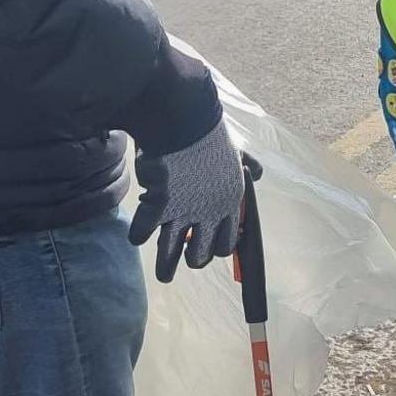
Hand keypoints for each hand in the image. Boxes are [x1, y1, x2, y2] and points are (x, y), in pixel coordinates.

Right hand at [126, 122, 253, 281]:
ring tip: (165, 276)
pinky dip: (139, 236)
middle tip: (187, 257)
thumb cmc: (208, 134)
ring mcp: (182, 212)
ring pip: (173, 253)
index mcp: (230, 202)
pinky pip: (144, 232)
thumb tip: (258, 173)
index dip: (219, 247)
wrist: (183, 120)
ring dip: (167, 266)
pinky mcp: (157, 206)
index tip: (211, 246)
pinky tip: (137, 237)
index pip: (228, 241)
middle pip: (202, 254)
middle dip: (194, 259)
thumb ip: (247, 165)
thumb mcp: (234, 152)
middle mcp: (208, 213)